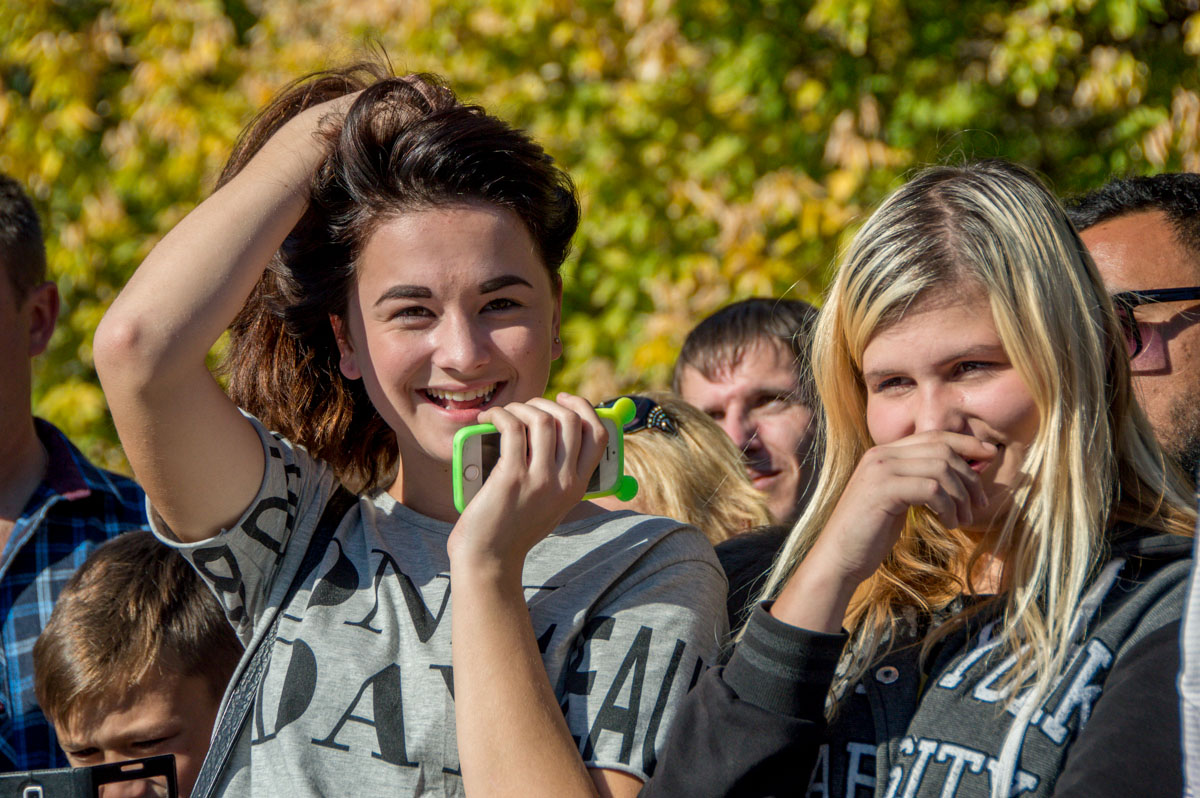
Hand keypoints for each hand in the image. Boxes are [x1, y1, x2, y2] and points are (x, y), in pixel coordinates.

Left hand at [446, 393, 607, 575]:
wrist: (488, 559)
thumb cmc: (512, 528)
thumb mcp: (548, 503)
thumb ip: (556, 473)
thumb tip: (548, 426)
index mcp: (578, 487)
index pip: (599, 435)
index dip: (584, 408)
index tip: (563, 399)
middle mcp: (564, 482)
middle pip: (571, 421)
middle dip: (547, 403)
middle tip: (526, 408)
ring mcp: (539, 480)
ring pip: (542, 420)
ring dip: (521, 407)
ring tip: (505, 413)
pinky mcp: (511, 478)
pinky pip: (512, 429)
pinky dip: (500, 415)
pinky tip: (489, 418)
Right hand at [771, 431, 995, 632]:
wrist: (839, 557)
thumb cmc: (870, 534)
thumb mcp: (900, 500)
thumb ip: (923, 480)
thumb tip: (967, 470)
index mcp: (884, 453)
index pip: (933, 436)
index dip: (966, 443)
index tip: (990, 456)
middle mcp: (880, 455)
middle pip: (941, 449)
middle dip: (969, 475)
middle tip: (979, 503)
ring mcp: (880, 470)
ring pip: (940, 468)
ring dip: (960, 496)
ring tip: (962, 520)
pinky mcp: (883, 490)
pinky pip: (932, 489)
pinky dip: (948, 507)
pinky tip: (948, 524)